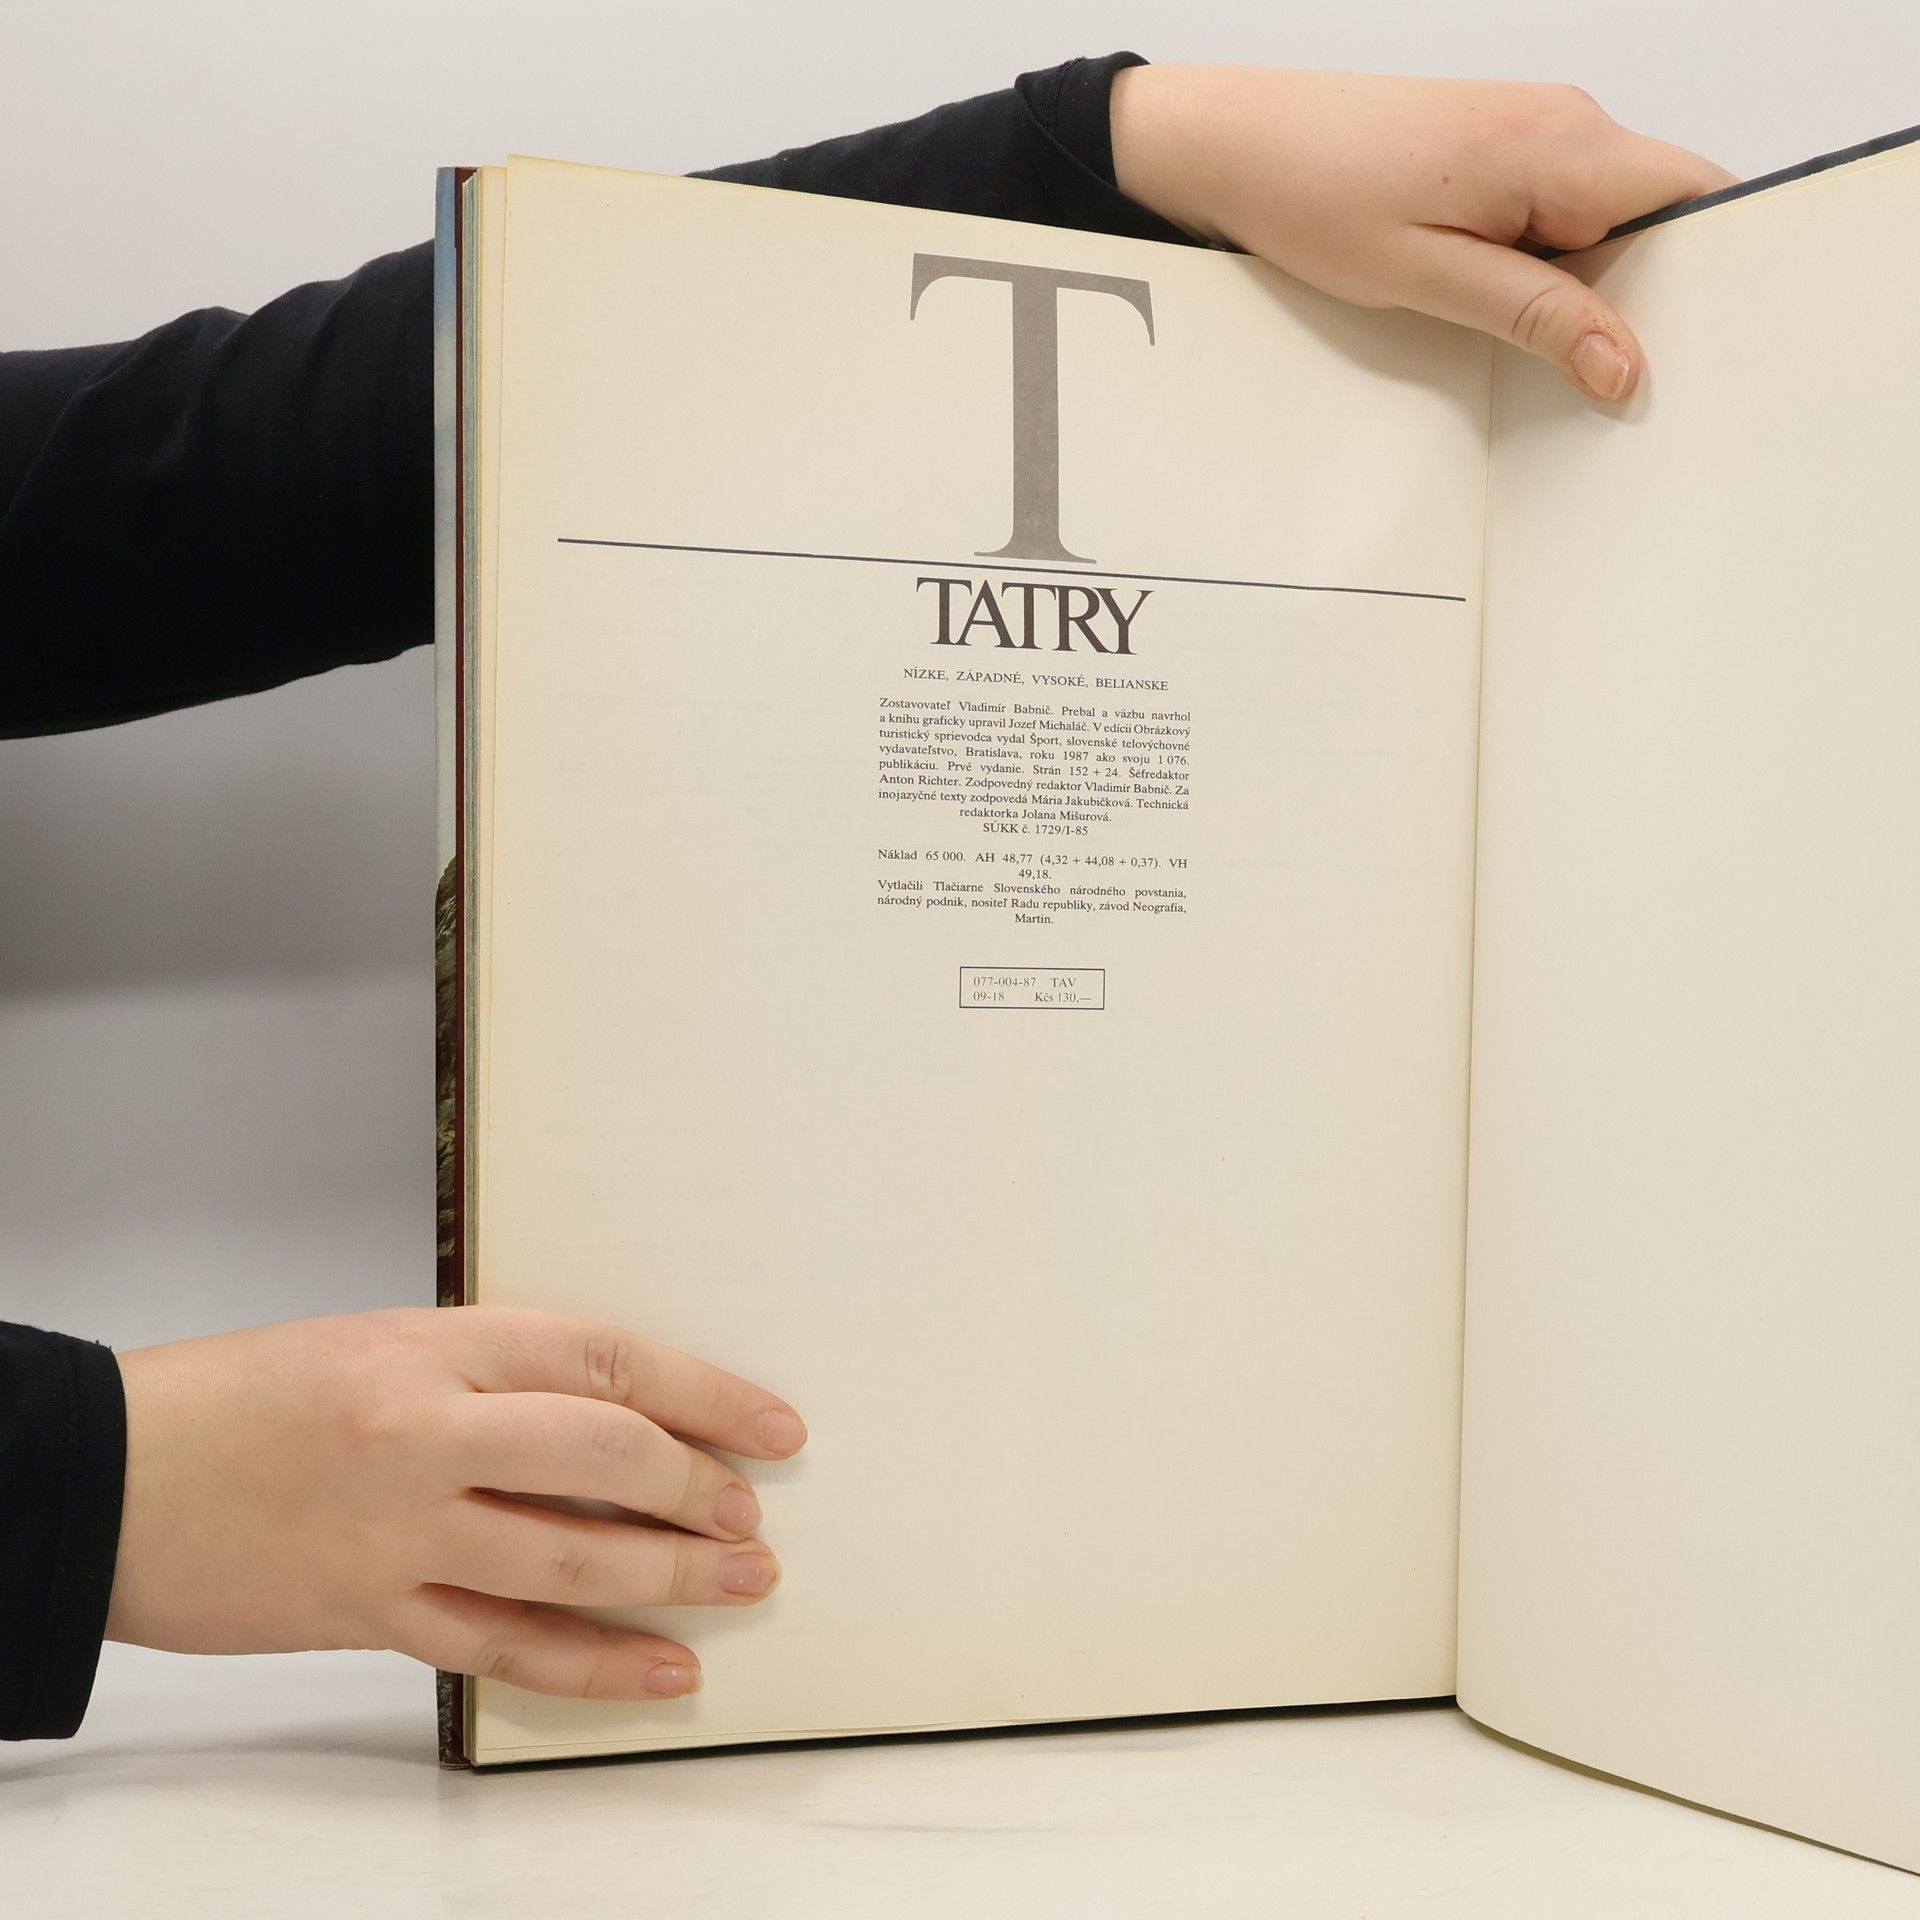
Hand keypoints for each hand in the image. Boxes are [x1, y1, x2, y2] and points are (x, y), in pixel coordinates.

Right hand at [108, 1306, 806, 1700]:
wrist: (112, 1478)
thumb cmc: (250, 1396)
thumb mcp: (384, 1344)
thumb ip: (497, 1374)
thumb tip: (623, 1416)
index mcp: (437, 1346)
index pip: (609, 1361)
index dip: (707, 1396)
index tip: (773, 1426)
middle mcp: (428, 1434)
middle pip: (604, 1460)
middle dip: (697, 1490)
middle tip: (749, 1513)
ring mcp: (400, 1533)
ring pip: (569, 1560)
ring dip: (670, 1577)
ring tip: (741, 1581)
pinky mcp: (372, 1614)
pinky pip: (506, 1648)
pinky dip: (594, 1664)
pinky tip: (662, 1669)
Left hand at [1111, 65, 1738, 401]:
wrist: (1237, 142)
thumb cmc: (1312, 192)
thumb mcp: (1428, 277)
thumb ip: (1536, 316)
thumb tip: (1624, 364)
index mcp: (1560, 144)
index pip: (1697, 197)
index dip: (1720, 271)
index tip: (1711, 345)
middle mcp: (1565, 123)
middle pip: (1662, 216)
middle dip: (1654, 297)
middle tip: (1622, 380)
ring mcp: (1537, 133)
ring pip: (1611, 221)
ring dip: (1594, 288)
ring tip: (1554, 351)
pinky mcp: (1503, 151)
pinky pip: (1564, 213)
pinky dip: (1555, 267)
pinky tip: (1518, 313)